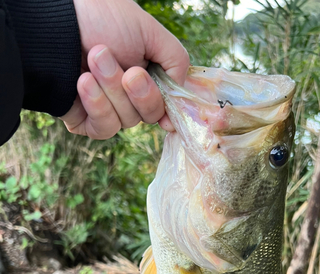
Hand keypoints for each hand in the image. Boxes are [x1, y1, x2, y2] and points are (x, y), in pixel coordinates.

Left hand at [61, 0, 188, 138]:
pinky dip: (97, 105)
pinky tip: (83, 82)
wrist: (55, 25)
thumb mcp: (150, 31)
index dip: (170, 112)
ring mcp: (108, 109)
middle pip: (149, 114)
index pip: (165, 104)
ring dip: (112, 88)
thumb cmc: (101, 19)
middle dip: (140, 92)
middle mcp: (129, 96)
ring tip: (95, 57)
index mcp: (146, 76)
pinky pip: (104, 128)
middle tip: (127, 69)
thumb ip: (176, 60)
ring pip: (127, 120)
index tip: (169, 117)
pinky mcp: (86, 121)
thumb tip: (182, 94)